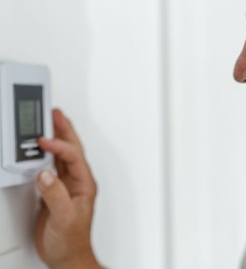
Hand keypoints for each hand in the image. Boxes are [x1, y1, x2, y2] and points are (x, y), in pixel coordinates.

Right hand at [35, 109, 102, 268]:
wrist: (66, 255)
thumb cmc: (71, 239)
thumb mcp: (65, 217)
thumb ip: (55, 195)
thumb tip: (45, 175)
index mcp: (84, 184)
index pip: (73, 157)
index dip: (59, 146)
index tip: (44, 140)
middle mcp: (77, 181)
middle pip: (71, 149)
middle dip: (64, 130)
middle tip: (55, 113)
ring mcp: (66, 185)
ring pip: (62, 155)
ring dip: (56, 138)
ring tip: (48, 123)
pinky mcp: (55, 190)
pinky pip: (50, 166)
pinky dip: (44, 155)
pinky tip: (38, 149)